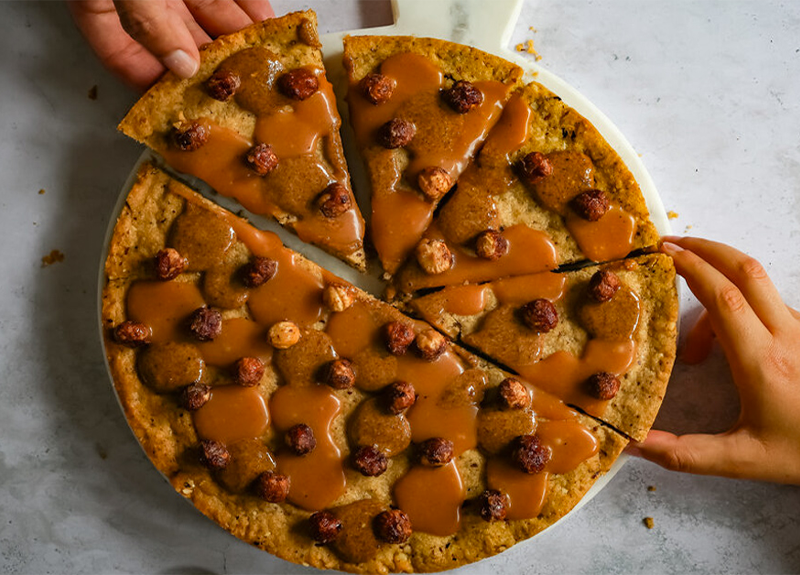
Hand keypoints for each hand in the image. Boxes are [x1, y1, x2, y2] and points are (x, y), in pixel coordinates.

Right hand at [67, 0, 273, 90]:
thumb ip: (145, 16)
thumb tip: (180, 68)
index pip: (120, 53)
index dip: (151, 83)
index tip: (186, 106)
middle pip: (173, 38)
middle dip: (208, 65)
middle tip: (240, 93)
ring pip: (206, 13)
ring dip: (236, 39)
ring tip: (264, 66)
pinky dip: (248, 5)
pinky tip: (270, 25)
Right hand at [626, 236, 799, 484]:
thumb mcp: (744, 461)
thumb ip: (686, 454)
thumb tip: (633, 446)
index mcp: (762, 362)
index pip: (723, 297)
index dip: (691, 268)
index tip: (662, 254)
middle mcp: (785, 336)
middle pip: (745, 271)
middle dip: (705, 250)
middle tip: (670, 246)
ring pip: (756, 287)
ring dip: (719, 283)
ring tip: (691, 322)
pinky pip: (768, 304)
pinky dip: (738, 303)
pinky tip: (725, 338)